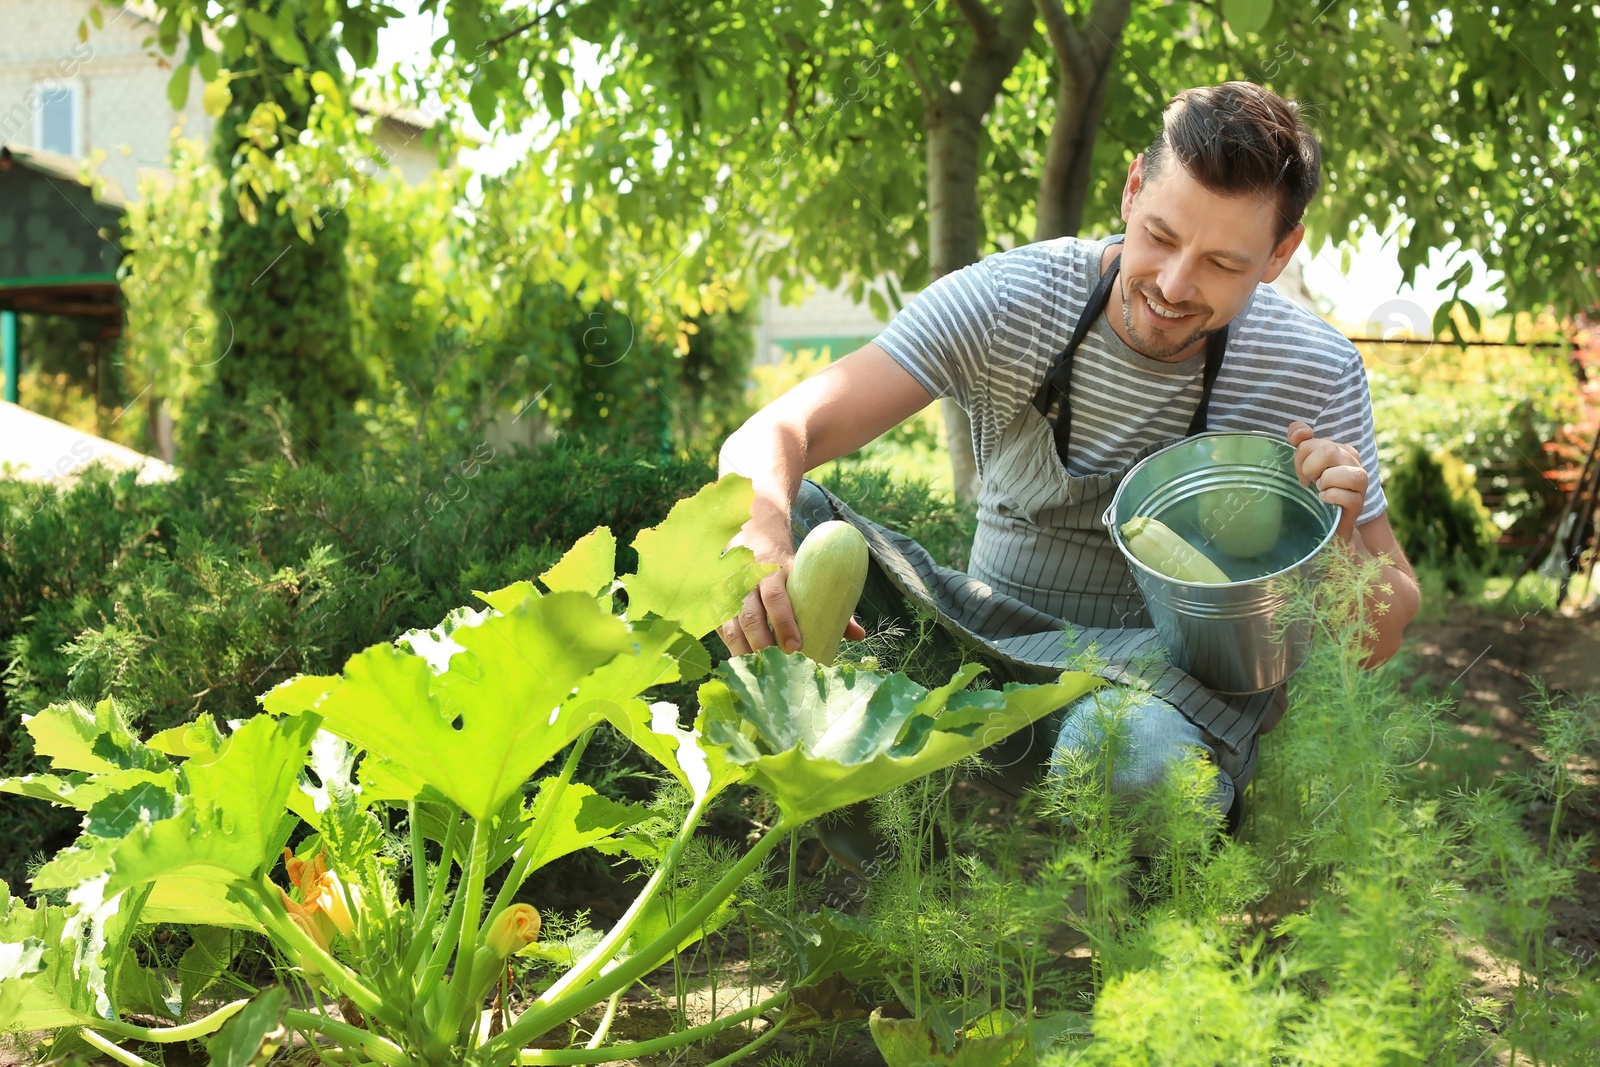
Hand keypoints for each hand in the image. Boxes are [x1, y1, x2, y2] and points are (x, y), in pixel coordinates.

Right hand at [718, 538, 865, 656]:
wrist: (754, 543)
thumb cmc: (789, 570)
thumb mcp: (807, 577)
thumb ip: (831, 604)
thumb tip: (858, 635)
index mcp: (773, 571)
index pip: (775, 595)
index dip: (784, 621)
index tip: (795, 645)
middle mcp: (747, 582)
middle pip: (750, 615)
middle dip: (763, 643)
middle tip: (778, 666)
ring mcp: (729, 595)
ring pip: (733, 627)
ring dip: (745, 653)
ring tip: (760, 673)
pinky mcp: (719, 608)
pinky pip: (722, 632)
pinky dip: (732, 651)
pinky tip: (743, 668)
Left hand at [1287, 421, 1366, 541]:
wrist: (1328, 523)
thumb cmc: (1316, 490)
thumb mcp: (1306, 464)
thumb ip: (1301, 441)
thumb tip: (1297, 432)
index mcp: (1341, 450)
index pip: (1312, 442)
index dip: (1300, 457)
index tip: (1301, 472)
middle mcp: (1354, 462)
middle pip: (1329, 451)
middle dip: (1309, 468)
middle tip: (1308, 482)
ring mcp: (1360, 484)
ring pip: (1345, 472)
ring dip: (1325, 482)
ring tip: (1320, 490)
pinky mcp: (1359, 504)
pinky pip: (1348, 497)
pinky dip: (1331, 497)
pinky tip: (1324, 500)